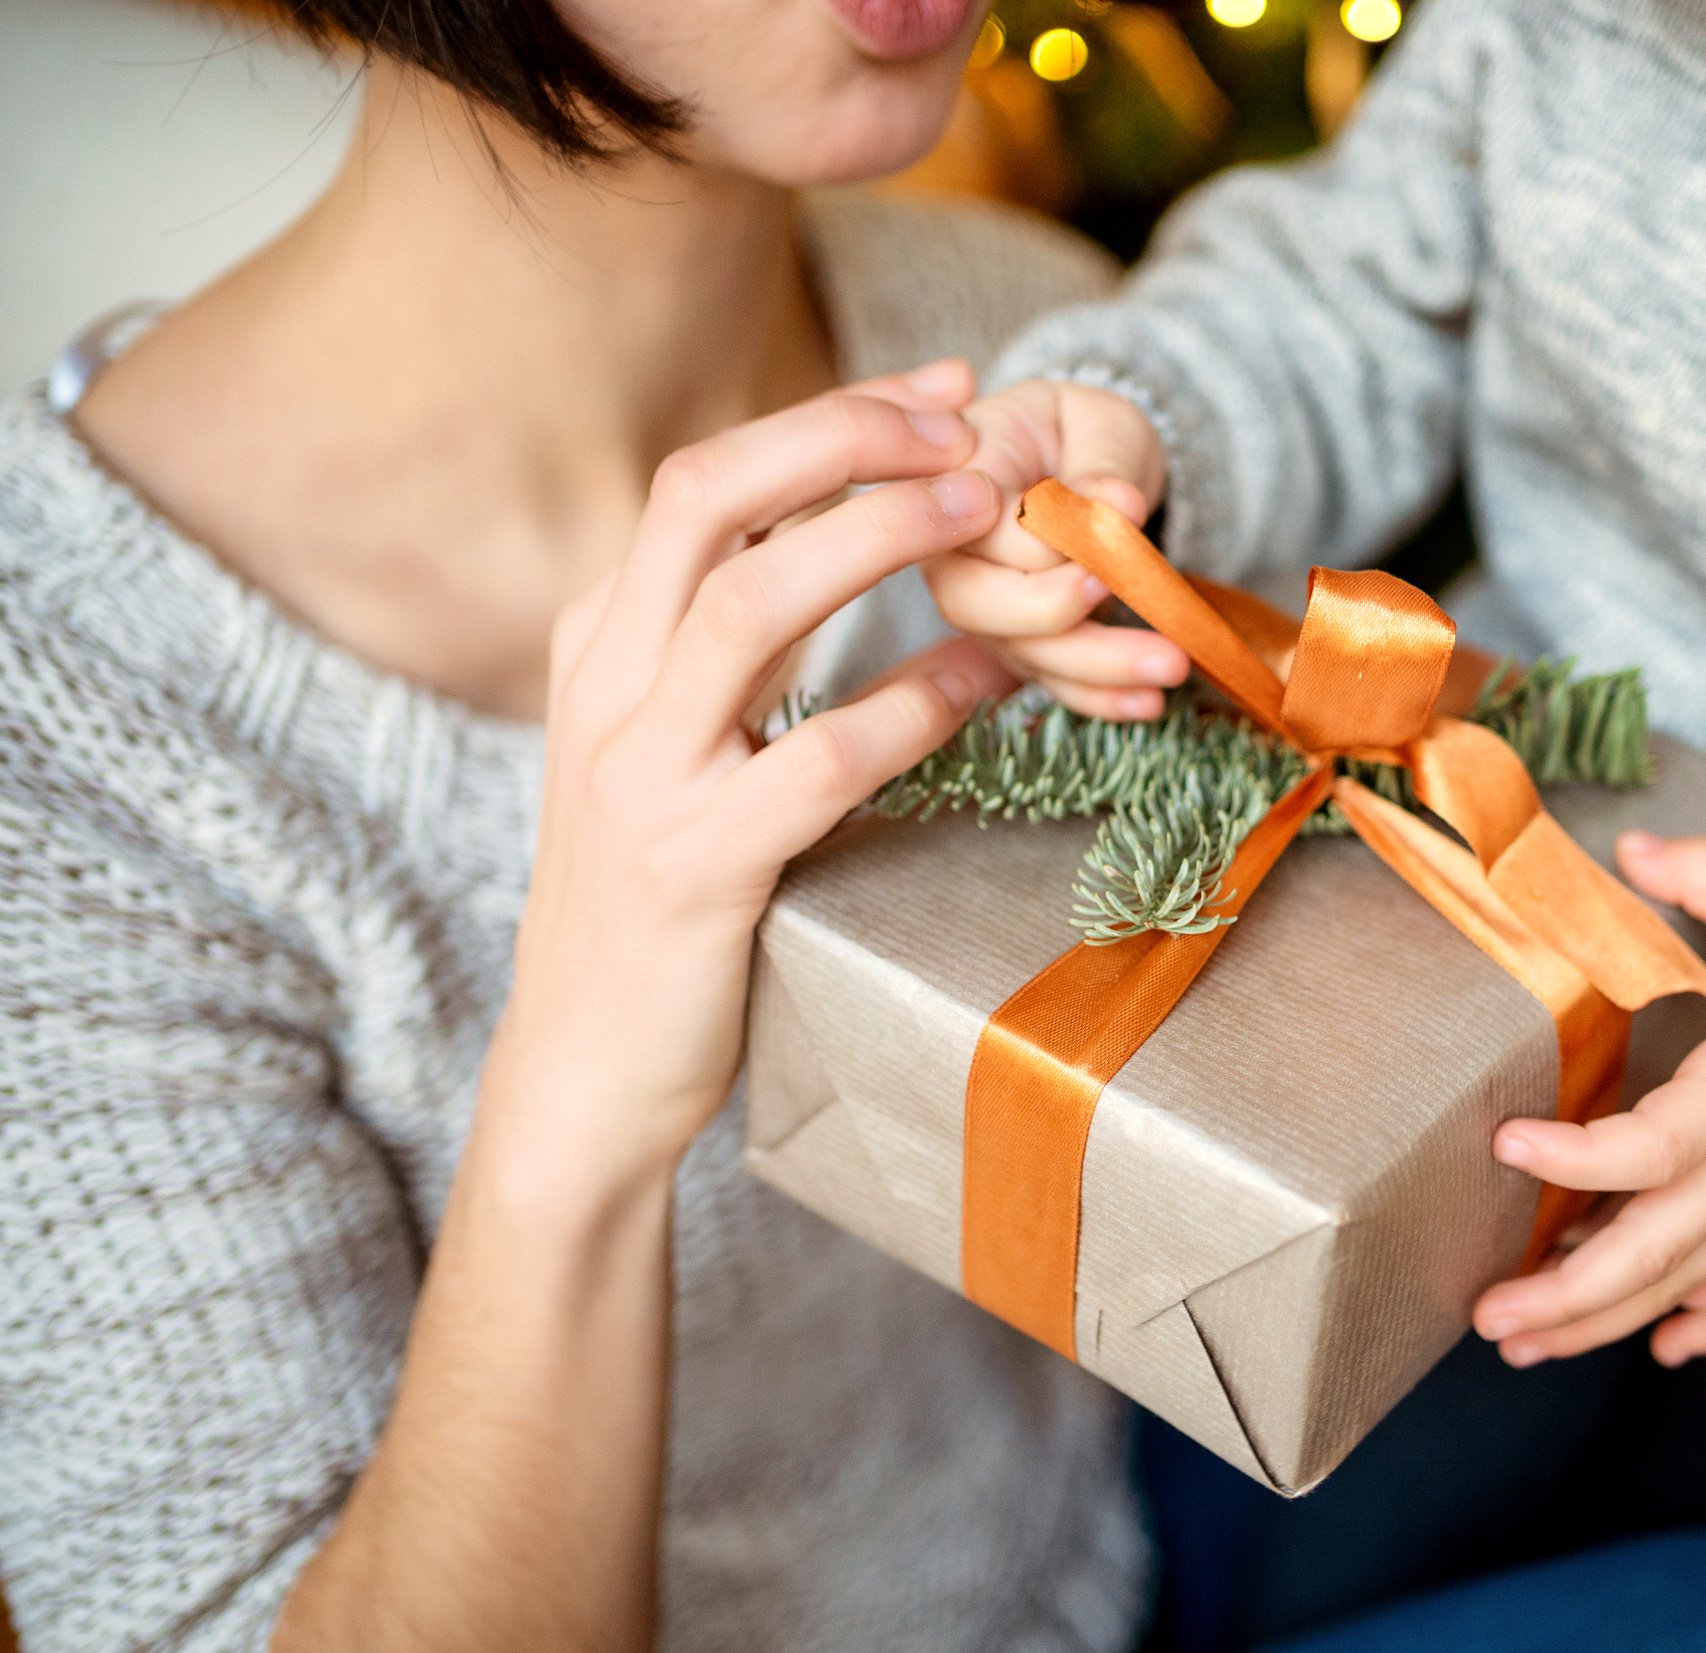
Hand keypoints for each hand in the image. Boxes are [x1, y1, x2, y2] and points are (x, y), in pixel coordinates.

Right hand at [484, 363, 1017, 1187]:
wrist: (580, 1072)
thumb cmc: (650, 905)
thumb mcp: (661, 750)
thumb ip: (719, 652)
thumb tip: (835, 541)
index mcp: (598, 645)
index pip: (705, 482)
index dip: (827, 418)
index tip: (936, 390)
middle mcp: (604, 689)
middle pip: (708, 498)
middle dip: (842, 435)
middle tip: (965, 422)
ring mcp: (641, 777)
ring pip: (751, 604)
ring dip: (877, 537)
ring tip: (982, 509)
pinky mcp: (695, 869)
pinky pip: (818, 760)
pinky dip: (912, 704)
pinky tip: (989, 679)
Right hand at [921, 377, 1185, 719]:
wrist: (1087, 465)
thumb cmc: (1083, 434)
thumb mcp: (1101, 424)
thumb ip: (1103, 463)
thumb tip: (1116, 505)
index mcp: (960, 479)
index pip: (981, 526)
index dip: (1042, 543)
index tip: (1107, 538)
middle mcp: (954, 552)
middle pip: (975, 603)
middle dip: (1055, 615)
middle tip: (1122, 600)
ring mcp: (985, 607)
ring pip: (1021, 652)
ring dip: (1098, 667)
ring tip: (1172, 665)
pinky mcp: (1021, 646)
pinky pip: (1053, 682)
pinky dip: (1101, 699)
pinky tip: (1148, 702)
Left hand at [1471, 831, 1705, 1368]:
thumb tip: (1630, 847)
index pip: (1656, 1145)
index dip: (1579, 1159)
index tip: (1506, 1145)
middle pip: (1654, 1249)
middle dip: (1566, 1294)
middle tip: (1489, 1315)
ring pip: (1682, 1285)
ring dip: (1601, 1322)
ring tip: (1522, 1346)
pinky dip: (1702, 1325)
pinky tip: (1656, 1348)